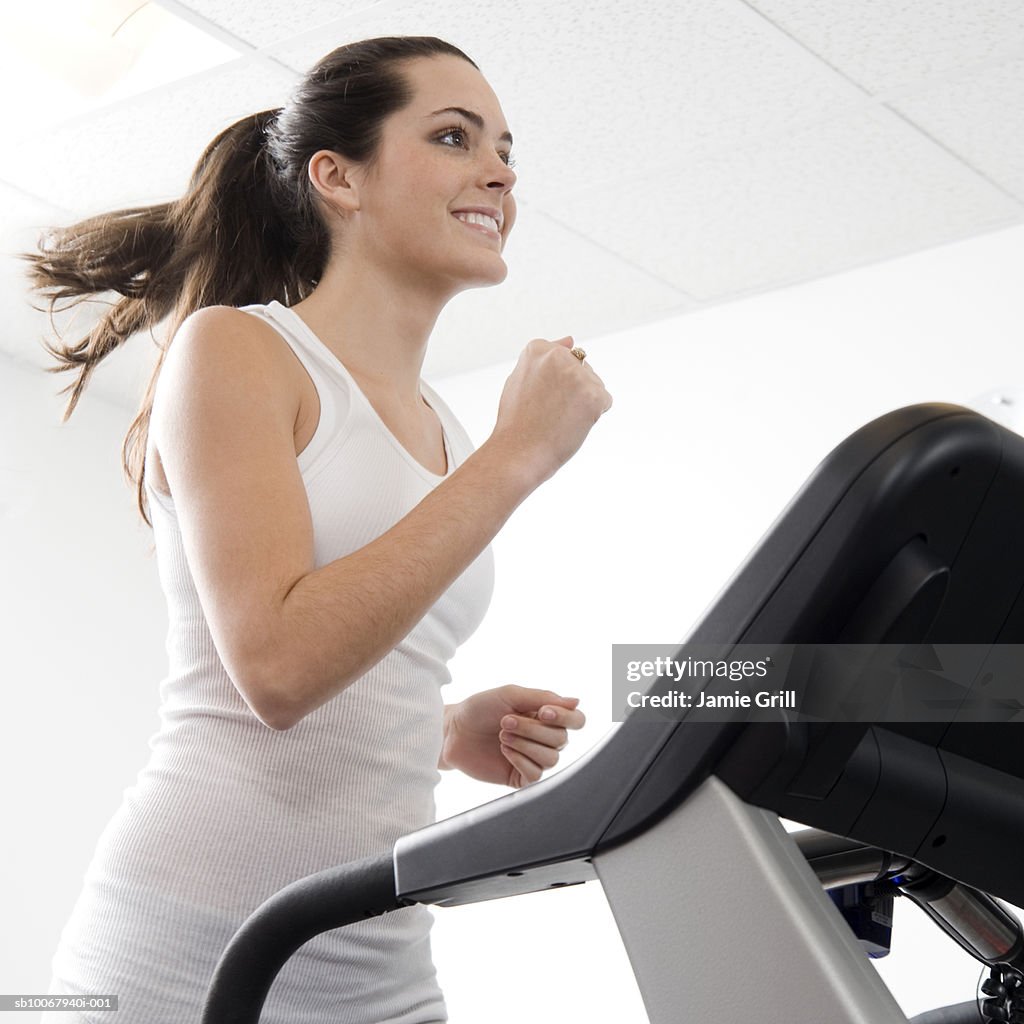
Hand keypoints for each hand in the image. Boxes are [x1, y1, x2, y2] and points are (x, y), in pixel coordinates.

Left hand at [439, 685, 585, 787]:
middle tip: (505, 721)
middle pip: (562, 740)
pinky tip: (504, 751)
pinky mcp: (519, 777)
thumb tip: (576, 701)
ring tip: (502, 736)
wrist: (452, 730)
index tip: (543, 712)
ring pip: (551, 758)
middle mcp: (543, 738)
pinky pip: (536, 774)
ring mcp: (532, 758)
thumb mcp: (511, 695)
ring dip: (526, 744)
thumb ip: (543, 697)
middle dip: (533, 729)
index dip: (566, 718)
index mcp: (545, 717)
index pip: (576, 721)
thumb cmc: (480, 708)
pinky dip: (521, 760)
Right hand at [488, 337, 612, 489]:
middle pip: (580, 369)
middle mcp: (559, 356)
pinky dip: (593, 416)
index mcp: (537, 349)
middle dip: (571, 390)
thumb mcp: (520, 379)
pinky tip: (571, 424)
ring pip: (594, 384)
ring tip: (558, 419)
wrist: (518, 453)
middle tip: (548, 411)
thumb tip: (571, 339)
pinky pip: (604, 401)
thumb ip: (544, 357)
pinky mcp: (594, 395)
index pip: (561, 359)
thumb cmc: (516, 421)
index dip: (552, 384)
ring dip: (583, 402)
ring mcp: (578, 375)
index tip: (537, 398)